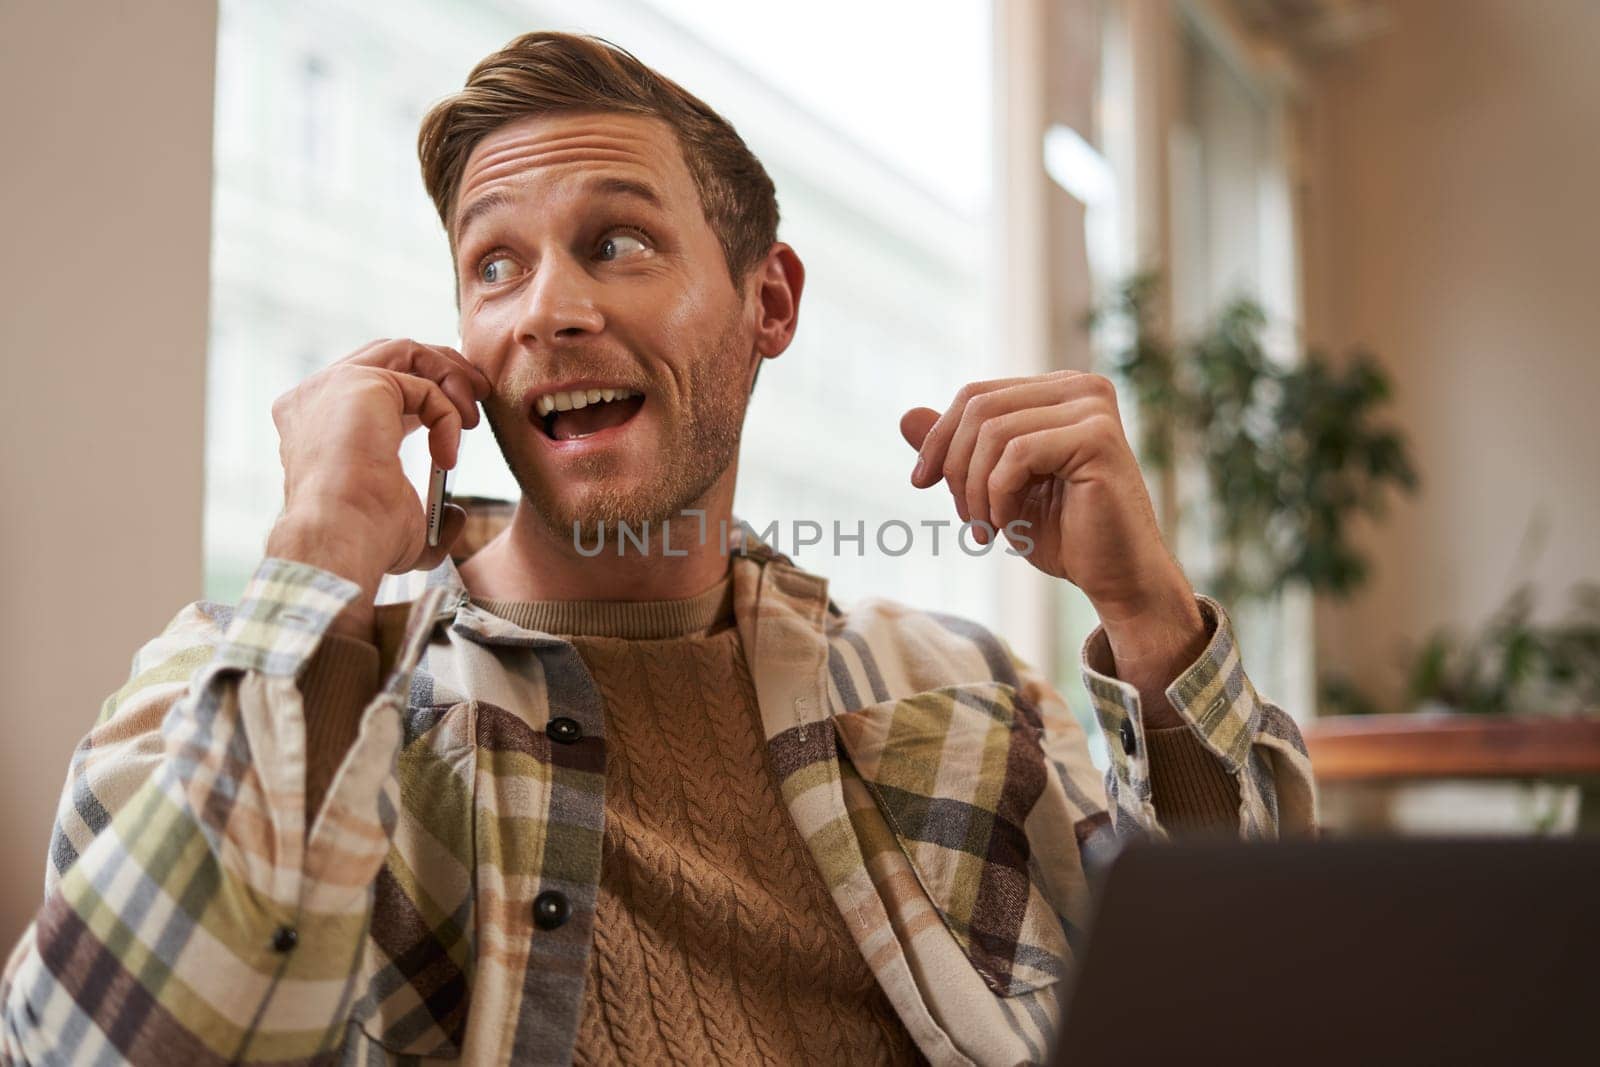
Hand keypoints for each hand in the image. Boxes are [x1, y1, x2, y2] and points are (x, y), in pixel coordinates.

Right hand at [266, 338, 491, 604]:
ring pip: (406, 352)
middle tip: (480, 395)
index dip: (424, 392)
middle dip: (443, 369)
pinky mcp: (359, 382)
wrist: (341, 541)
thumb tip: (456, 514)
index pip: (374, 385)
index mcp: (315, 425)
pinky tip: (446, 457)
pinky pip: (422, 384)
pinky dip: (447, 414)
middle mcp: (315, 397)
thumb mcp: (403, 530)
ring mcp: (332, 385)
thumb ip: (429, 518)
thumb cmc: (364, 542)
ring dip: (450, 377)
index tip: (462, 418)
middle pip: (390, 355)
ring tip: (471, 419)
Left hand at [901, 371, 1205, 722]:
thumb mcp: (993, 487)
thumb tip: (905, 415)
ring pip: (993, 432)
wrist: (1117, 579)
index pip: (975, 395)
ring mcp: (1093, 409)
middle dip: (955, 466)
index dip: (939, 438)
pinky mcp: (1098, 438)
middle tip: (964, 519)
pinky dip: (998, 496)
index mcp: (1058, 390)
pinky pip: (1016, 455)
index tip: (920, 483)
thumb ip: (957, 450)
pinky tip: (1008, 526)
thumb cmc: (1063, 534)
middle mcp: (1081, 388)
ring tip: (986, 530)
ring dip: (975, 490)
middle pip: (978, 408)